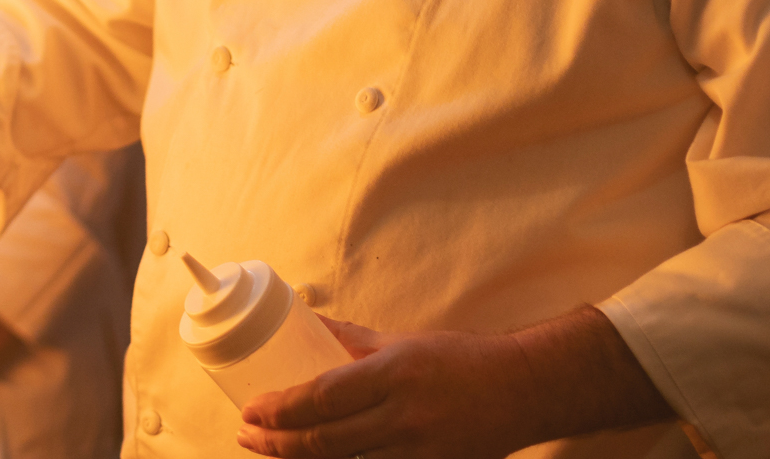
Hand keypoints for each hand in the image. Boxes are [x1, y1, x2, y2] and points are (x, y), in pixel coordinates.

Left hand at [237, 318, 535, 458]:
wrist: (522, 390)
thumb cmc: (462, 360)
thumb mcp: (403, 342)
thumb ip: (353, 340)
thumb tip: (309, 323)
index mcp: (393, 374)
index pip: (321, 398)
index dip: (280, 410)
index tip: (251, 410)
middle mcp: (403, 416)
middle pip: (323, 440)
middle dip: (276, 442)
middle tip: (247, 435)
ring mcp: (417, 450)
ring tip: (269, 451)